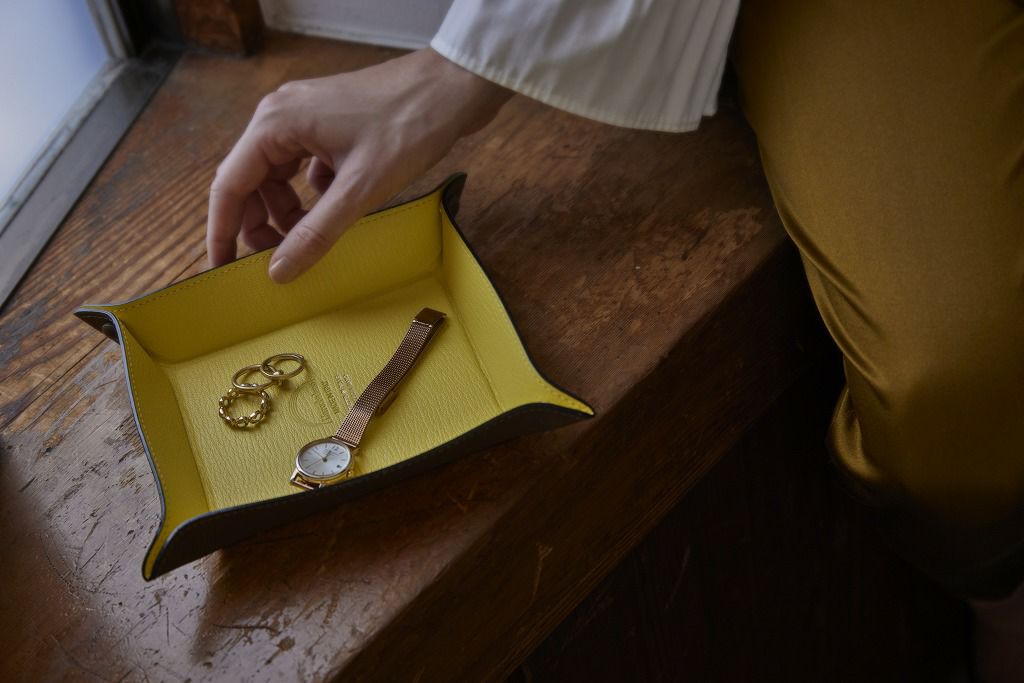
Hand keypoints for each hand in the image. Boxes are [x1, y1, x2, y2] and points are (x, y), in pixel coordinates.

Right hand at [206, 48, 511, 282]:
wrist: (454, 88)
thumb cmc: (409, 126)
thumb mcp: (360, 190)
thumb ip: (315, 233)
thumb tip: (279, 270)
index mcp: (275, 124)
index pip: (229, 187)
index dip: (223, 232)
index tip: (222, 269)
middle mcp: (281, 116)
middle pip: (251, 182)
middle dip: (258, 226)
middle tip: (275, 264)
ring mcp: (306, 118)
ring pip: (278, 177)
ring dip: (286, 212)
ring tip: (305, 243)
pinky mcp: (330, 125)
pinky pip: (305, 168)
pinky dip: (312, 196)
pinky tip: (334, 212)